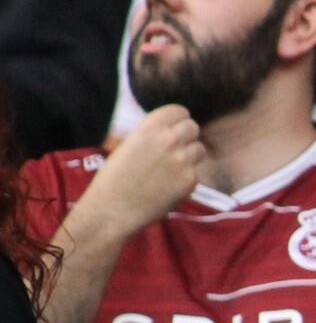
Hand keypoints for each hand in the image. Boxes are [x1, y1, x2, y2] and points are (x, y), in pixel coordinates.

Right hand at [80, 105, 204, 237]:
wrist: (111, 211)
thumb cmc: (113, 179)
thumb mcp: (129, 145)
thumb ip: (153, 135)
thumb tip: (173, 129)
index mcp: (151, 127)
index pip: (179, 111)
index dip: (177, 121)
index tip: (173, 129)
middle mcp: (170, 139)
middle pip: (193, 128)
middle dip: (185, 137)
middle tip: (173, 151)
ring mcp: (183, 160)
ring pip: (199, 150)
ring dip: (189, 157)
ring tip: (169, 170)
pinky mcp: (190, 180)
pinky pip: (195, 173)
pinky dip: (185, 179)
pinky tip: (167, 188)